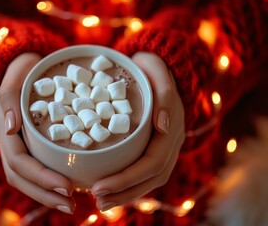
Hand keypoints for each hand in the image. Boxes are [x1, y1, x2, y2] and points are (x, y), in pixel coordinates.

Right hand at [0, 53, 74, 213]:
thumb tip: (10, 128)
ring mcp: (17, 146)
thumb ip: (9, 99)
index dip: (42, 178)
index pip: (20, 163)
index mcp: (4, 130)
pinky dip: (48, 182)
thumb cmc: (21, 70)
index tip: (68, 187)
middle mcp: (8, 143)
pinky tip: (68, 187)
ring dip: (47, 194)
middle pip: (22, 178)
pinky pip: (35, 169)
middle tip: (72, 206)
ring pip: (27, 179)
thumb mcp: (15, 76)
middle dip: (45, 194)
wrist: (21, 68)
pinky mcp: (28, 145)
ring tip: (72, 203)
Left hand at [91, 52, 184, 210]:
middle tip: (97, 201)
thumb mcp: (156, 70)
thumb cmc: (152, 67)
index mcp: (172, 129)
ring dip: (125, 194)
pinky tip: (110, 189)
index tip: (100, 187)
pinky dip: (128, 184)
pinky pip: (144, 172)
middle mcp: (170, 142)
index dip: (127, 179)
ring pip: (149, 180)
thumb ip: (164, 94)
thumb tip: (164, 126)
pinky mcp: (153, 146)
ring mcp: (163, 146)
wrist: (156, 66)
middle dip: (124, 192)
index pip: (152, 163)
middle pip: (151, 178)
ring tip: (101, 203)